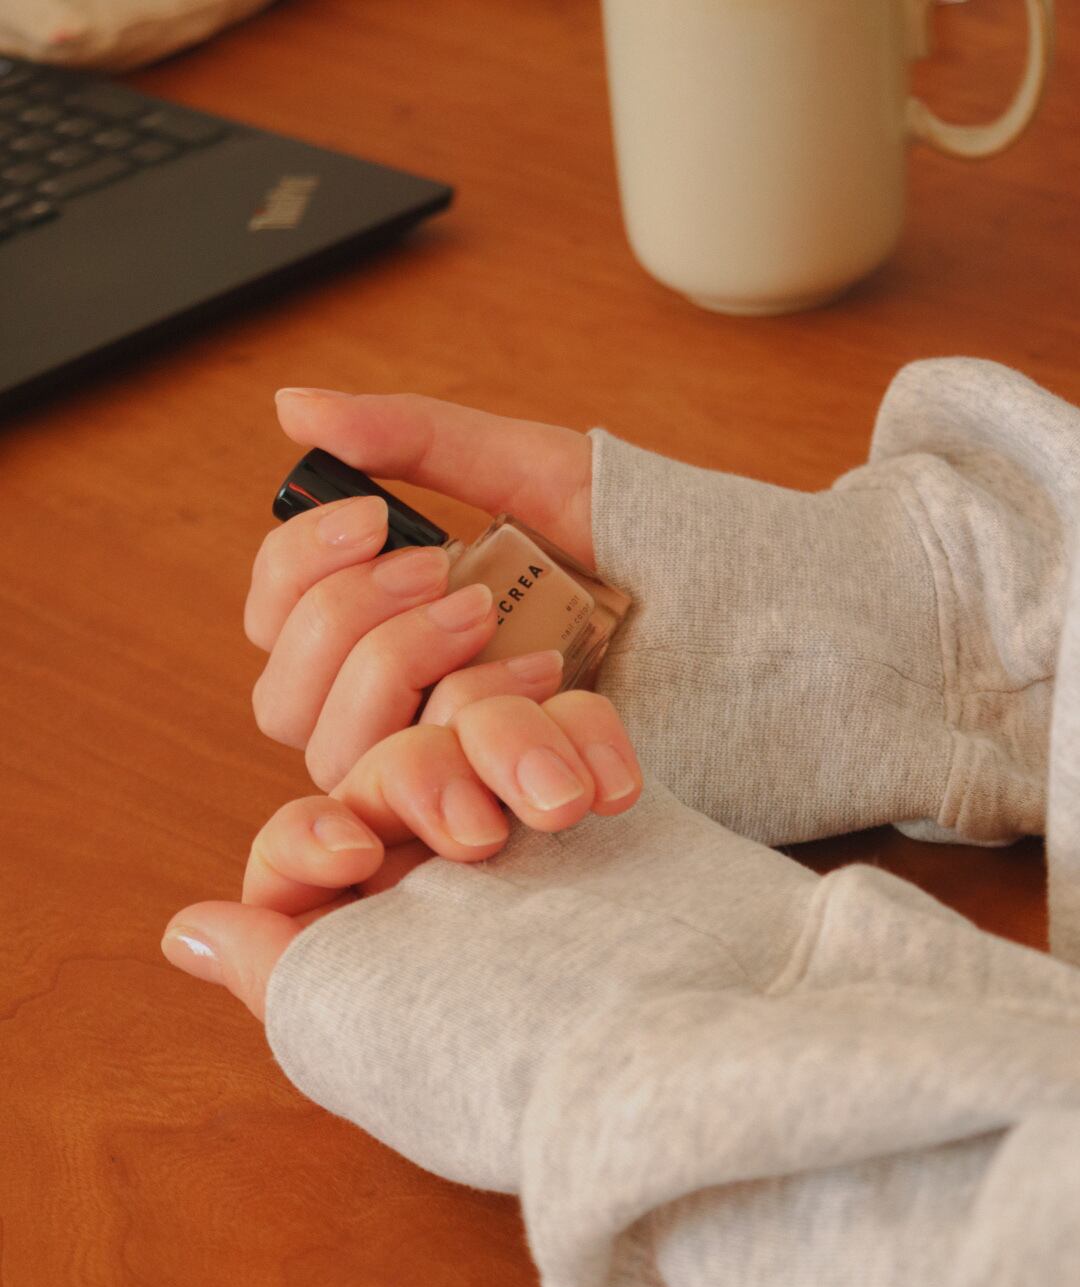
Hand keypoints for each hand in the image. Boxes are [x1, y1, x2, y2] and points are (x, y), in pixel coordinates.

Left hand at [160, 690, 642, 1019]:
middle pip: (395, 754)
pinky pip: (575, 715)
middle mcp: (447, 873)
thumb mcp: (355, 1027)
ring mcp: (526, 826)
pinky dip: (588, 733)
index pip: (306, 836)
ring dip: (512, 741)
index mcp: (378, 928)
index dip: (309, 830)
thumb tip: (190, 933)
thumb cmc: (507, 1057)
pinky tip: (616, 794)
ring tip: (563, 809)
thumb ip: (272, 969)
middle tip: (478, 836)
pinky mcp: (601, 793)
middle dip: (425, 774)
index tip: (353, 851)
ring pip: (480, 713)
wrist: (684, 1060)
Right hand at [246, 388, 594, 788]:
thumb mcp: (521, 471)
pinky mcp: (488, 803)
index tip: (375, 519)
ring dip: (398, 672)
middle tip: (439, 571)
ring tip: (487, 616)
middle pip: (283, 698)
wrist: (719, 606)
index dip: (297, 567)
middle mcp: (390, 704)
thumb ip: (409, 440)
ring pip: (338, 751)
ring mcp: (436, 760)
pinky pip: (430, 789)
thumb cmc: (620, 539)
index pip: (274, 614)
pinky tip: (545, 673)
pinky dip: (475, 720)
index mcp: (378, 624)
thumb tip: (291, 406)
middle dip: (347, 623)